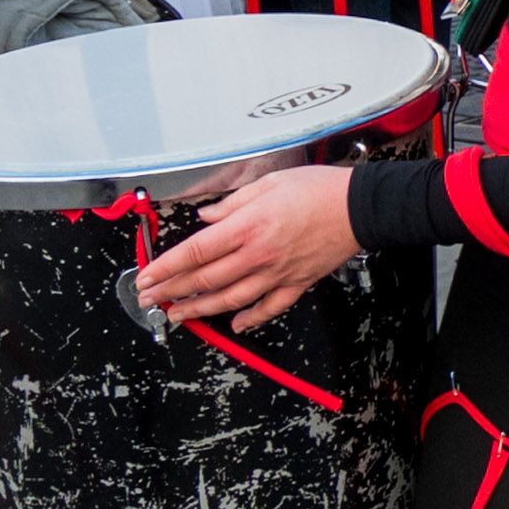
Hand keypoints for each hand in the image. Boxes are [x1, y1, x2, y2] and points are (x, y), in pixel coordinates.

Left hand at [136, 165, 362, 330]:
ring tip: (179, 315)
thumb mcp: (269, 183)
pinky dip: (250, 319)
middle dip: (172, 291)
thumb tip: (206, 217)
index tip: (147, 277)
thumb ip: (232, 203)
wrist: (361, 206)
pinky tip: (236, 325)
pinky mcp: (297, 282)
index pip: (194, 252)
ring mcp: (277, 272)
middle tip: (151, 298)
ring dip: (200, 309)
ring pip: (231, 299)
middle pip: (205, 279)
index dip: (165, 268)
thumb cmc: (319, 189)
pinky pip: (270, 307)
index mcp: (246, 227)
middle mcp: (258, 255)